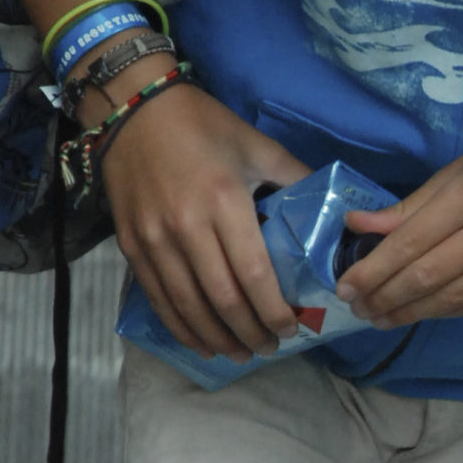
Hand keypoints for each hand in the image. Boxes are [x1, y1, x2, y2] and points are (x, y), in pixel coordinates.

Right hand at [98, 82, 309, 358]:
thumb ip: (294, 177)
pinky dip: (181, 327)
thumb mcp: (256, 145)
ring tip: (241, 353)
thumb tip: (331, 207)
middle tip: (270, 348)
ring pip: (189, 306)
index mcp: (225, 202)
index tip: (291, 329)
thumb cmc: (202, 125)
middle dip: (250, 332)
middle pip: (222, 299)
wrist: (134, 109)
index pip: (253, 274)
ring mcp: (154, 240)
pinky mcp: (131, 246)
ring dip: (218, 338)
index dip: (273, 310)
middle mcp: (187, 227)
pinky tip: (201, 343)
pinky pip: (158, 299)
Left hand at [339, 117, 462, 323]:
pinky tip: (421, 310)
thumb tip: (358, 226)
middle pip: (427, 278)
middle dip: (385, 297)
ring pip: (452, 300)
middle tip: (357, 308)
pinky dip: (445, 310)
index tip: (345, 285)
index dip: (373, 270)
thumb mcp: (461, 167)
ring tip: (381, 316)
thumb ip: (411, 204)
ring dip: (410, 312)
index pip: (410, 244)